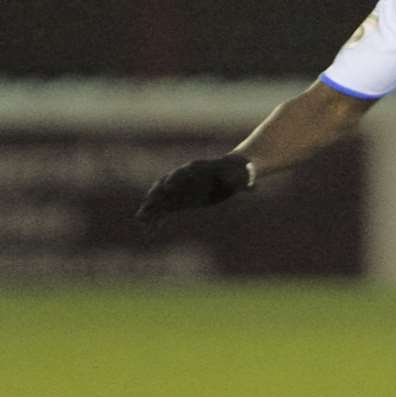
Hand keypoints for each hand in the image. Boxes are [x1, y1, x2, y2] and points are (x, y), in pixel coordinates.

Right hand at [135, 155, 252, 225]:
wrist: (232, 173)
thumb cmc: (237, 174)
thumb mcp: (243, 177)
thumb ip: (244, 182)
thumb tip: (254, 188)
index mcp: (199, 169)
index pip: (184, 172)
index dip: (176, 178)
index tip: (169, 185)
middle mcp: (185, 177)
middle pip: (167, 183)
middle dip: (157, 194)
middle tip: (148, 204)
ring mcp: (181, 189)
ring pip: (162, 197)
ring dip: (151, 206)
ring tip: (141, 219)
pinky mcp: (179, 200)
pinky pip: (165, 208)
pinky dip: (156, 216)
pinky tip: (148, 227)